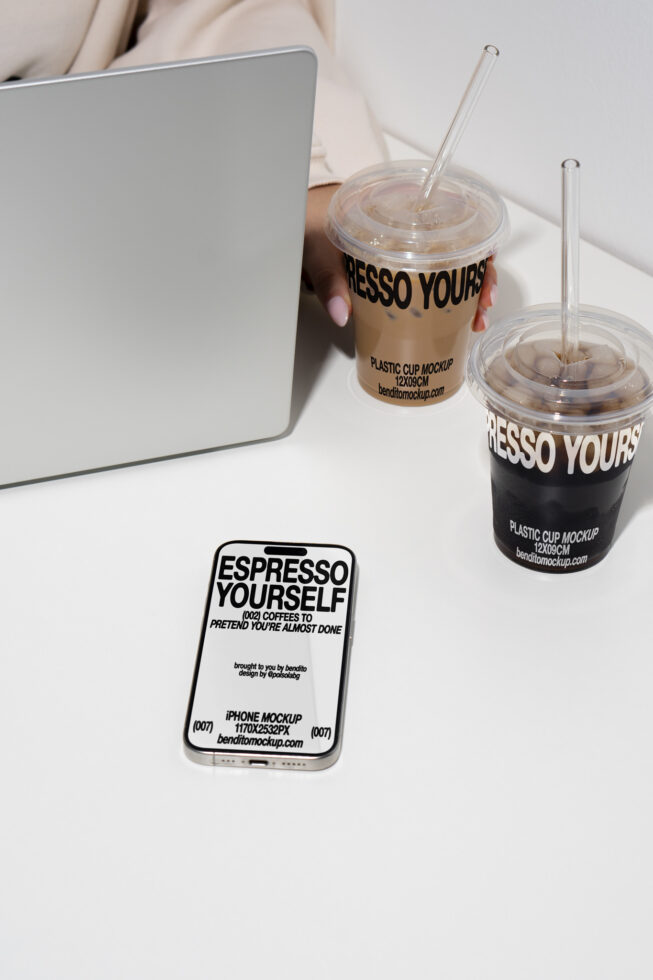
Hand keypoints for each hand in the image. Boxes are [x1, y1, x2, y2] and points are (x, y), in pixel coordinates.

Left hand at [303, 184, 498, 330]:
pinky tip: (455, 321)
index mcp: (399, 207)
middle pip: (462, 247)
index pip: (455, 218)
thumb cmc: (312, 221)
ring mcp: (409, 249)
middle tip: (482, 306)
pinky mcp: (401, 269)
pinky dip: (446, 300)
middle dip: (480, 278)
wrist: (299, 221)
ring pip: (452, 267)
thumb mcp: (319, 246)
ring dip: (468, 293)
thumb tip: (342, 313)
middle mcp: (412, 226)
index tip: (485, 268)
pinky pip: (431, 281)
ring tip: (475, 319)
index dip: (477, 244)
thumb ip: (329, 279)